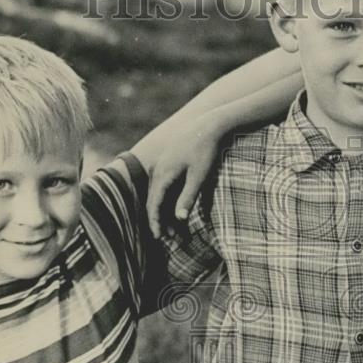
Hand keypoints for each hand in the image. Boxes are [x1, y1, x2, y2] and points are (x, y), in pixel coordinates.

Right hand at [146, 119, 224, 237]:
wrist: (209, 125)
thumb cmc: (205, 151)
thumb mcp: (199, 176)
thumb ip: (188, 197)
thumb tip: (180, 218)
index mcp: (163, 174)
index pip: (154, 204)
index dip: (155, 222)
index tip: (158, 237)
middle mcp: (158, 169)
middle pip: (153, 200)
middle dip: (159, 219)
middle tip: (168, 237)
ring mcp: (162, 164)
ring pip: (157, 193)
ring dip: (163, 210)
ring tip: (174, 226)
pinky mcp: (168, 161)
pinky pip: (163, 185)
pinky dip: (167, 198)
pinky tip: (174, 206)